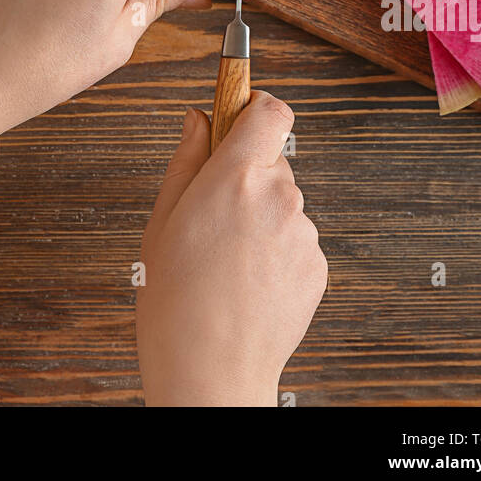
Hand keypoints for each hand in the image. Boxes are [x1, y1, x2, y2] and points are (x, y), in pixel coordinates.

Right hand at [136, 92, 327, 406]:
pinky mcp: (318, 267)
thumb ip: (186, 160)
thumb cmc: (174, 301)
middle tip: (213, 216)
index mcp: (236, 177)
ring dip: (262, 218)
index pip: (269, 110)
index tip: (239, 114)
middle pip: (272, 161)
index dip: (255, 107)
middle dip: (247, 176)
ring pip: (285, 204)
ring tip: (227, 261)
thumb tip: (198, 120)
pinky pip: (296, 240)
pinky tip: (247, 282)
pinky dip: (277, 252)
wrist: (210, 373)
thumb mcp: (162, 220)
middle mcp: (279, 197)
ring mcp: (304, 234)